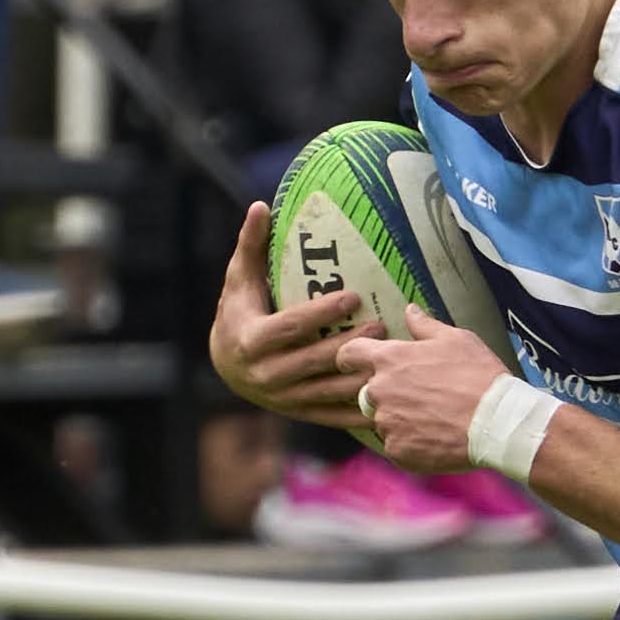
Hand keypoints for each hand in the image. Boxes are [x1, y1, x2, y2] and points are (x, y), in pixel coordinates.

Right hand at [209, 202, 373, 426]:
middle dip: (350, 345)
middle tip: (384, 326)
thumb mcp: (239, 280)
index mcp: (251, 341)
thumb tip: (260, 205)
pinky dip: (359, 409)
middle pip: (314, 361)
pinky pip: (333, 414)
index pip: (291, 327)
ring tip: (393, 357)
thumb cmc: (239, 312)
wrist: (226, 364)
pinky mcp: (299, 413)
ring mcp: (284, 399)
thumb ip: (251, 245)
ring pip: (328, 391)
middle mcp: (266, 375)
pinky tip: (387, 398)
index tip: (353, 296)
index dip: (322, 313)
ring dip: (361, 377)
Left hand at [331, 311, 507, 474]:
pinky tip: (435, 436)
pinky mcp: (397, 451)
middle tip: (419, 396)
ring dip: (399, 419)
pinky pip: (396, 445)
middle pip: (367, 392)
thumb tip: (410, 311)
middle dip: (386, 393)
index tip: (358, 363)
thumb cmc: (478, 375)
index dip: (351, 358)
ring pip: (383, 420)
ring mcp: (386, 424)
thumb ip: (425, 326)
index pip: (348, 354)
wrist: (498, 422)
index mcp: (389, 359)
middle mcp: (379, 391)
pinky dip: (411, 443)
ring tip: (432, 418)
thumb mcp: (456, 339)